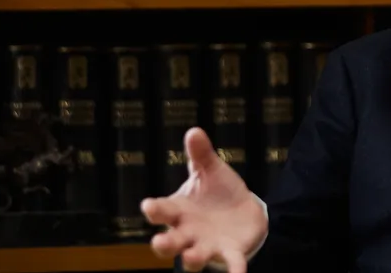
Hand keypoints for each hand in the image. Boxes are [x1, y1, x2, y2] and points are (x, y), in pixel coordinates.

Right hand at [142, 127, 268, 272]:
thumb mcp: (210, 170)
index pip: (162, 210)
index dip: (155, 210)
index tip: (148, 206)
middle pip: (170, 241)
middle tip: (158, 244)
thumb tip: (194, 131)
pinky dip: (234, 271)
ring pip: (194, 257)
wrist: (242, 211)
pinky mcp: (230, 253)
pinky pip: (231, 264)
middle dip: (164, 244)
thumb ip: (201, 154)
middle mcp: (188, 232)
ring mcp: (207, 245)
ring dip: (192, 258)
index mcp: (179, 211)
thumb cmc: (217, 192)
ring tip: (191, 257)